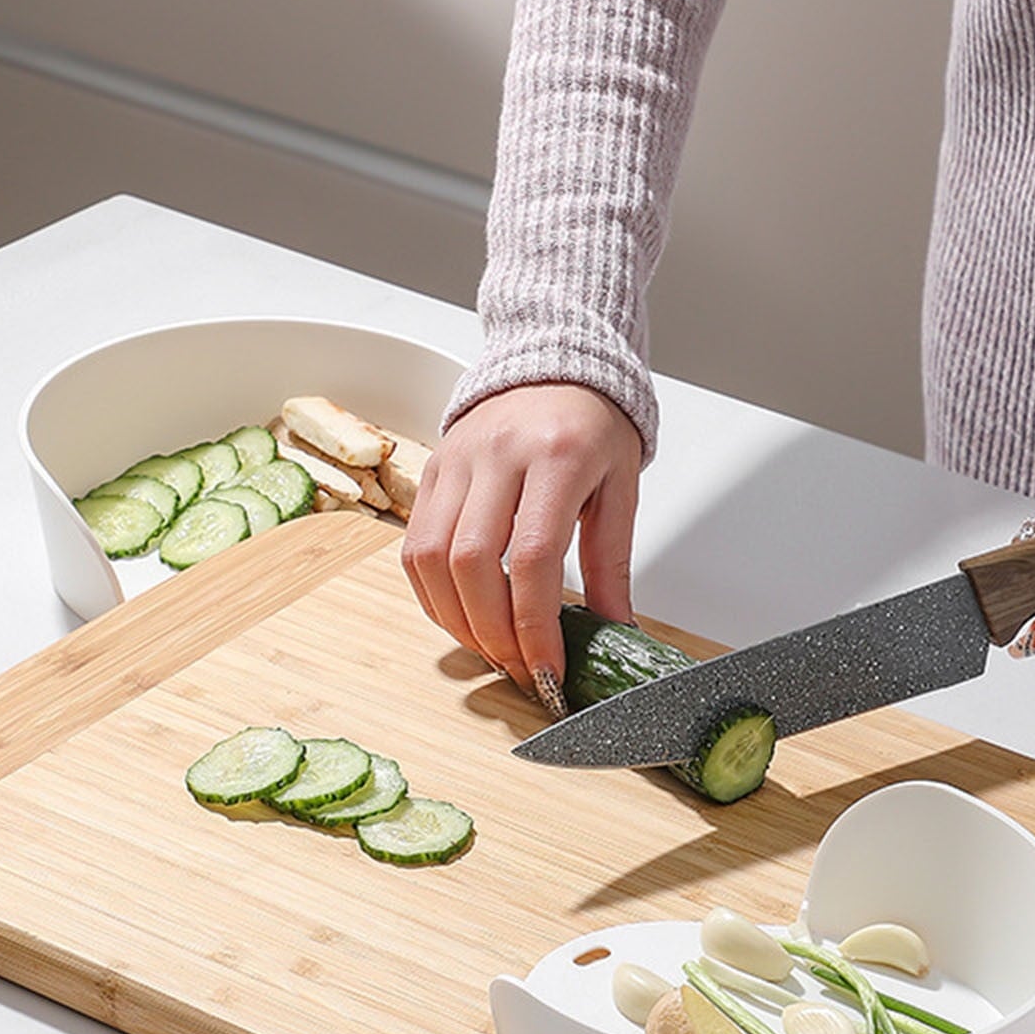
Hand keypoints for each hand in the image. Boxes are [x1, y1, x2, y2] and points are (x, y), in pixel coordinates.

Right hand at [401, 383, 643, 700]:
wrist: (554, 365)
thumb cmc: (592, 427)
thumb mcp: (621, 490)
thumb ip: (612, 564)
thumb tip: (613, 632)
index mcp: (557, 456)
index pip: (533, 558)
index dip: (535, 626)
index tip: (547, 668)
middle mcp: (498, 455)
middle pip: (472, 564)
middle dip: (492, 633)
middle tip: (519, 668)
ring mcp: (456, 462)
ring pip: (431, 559)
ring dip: (456, 620)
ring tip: (490, 648)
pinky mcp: (429, 472)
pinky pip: (413, 548)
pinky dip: (433, 595)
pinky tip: (462, 616)